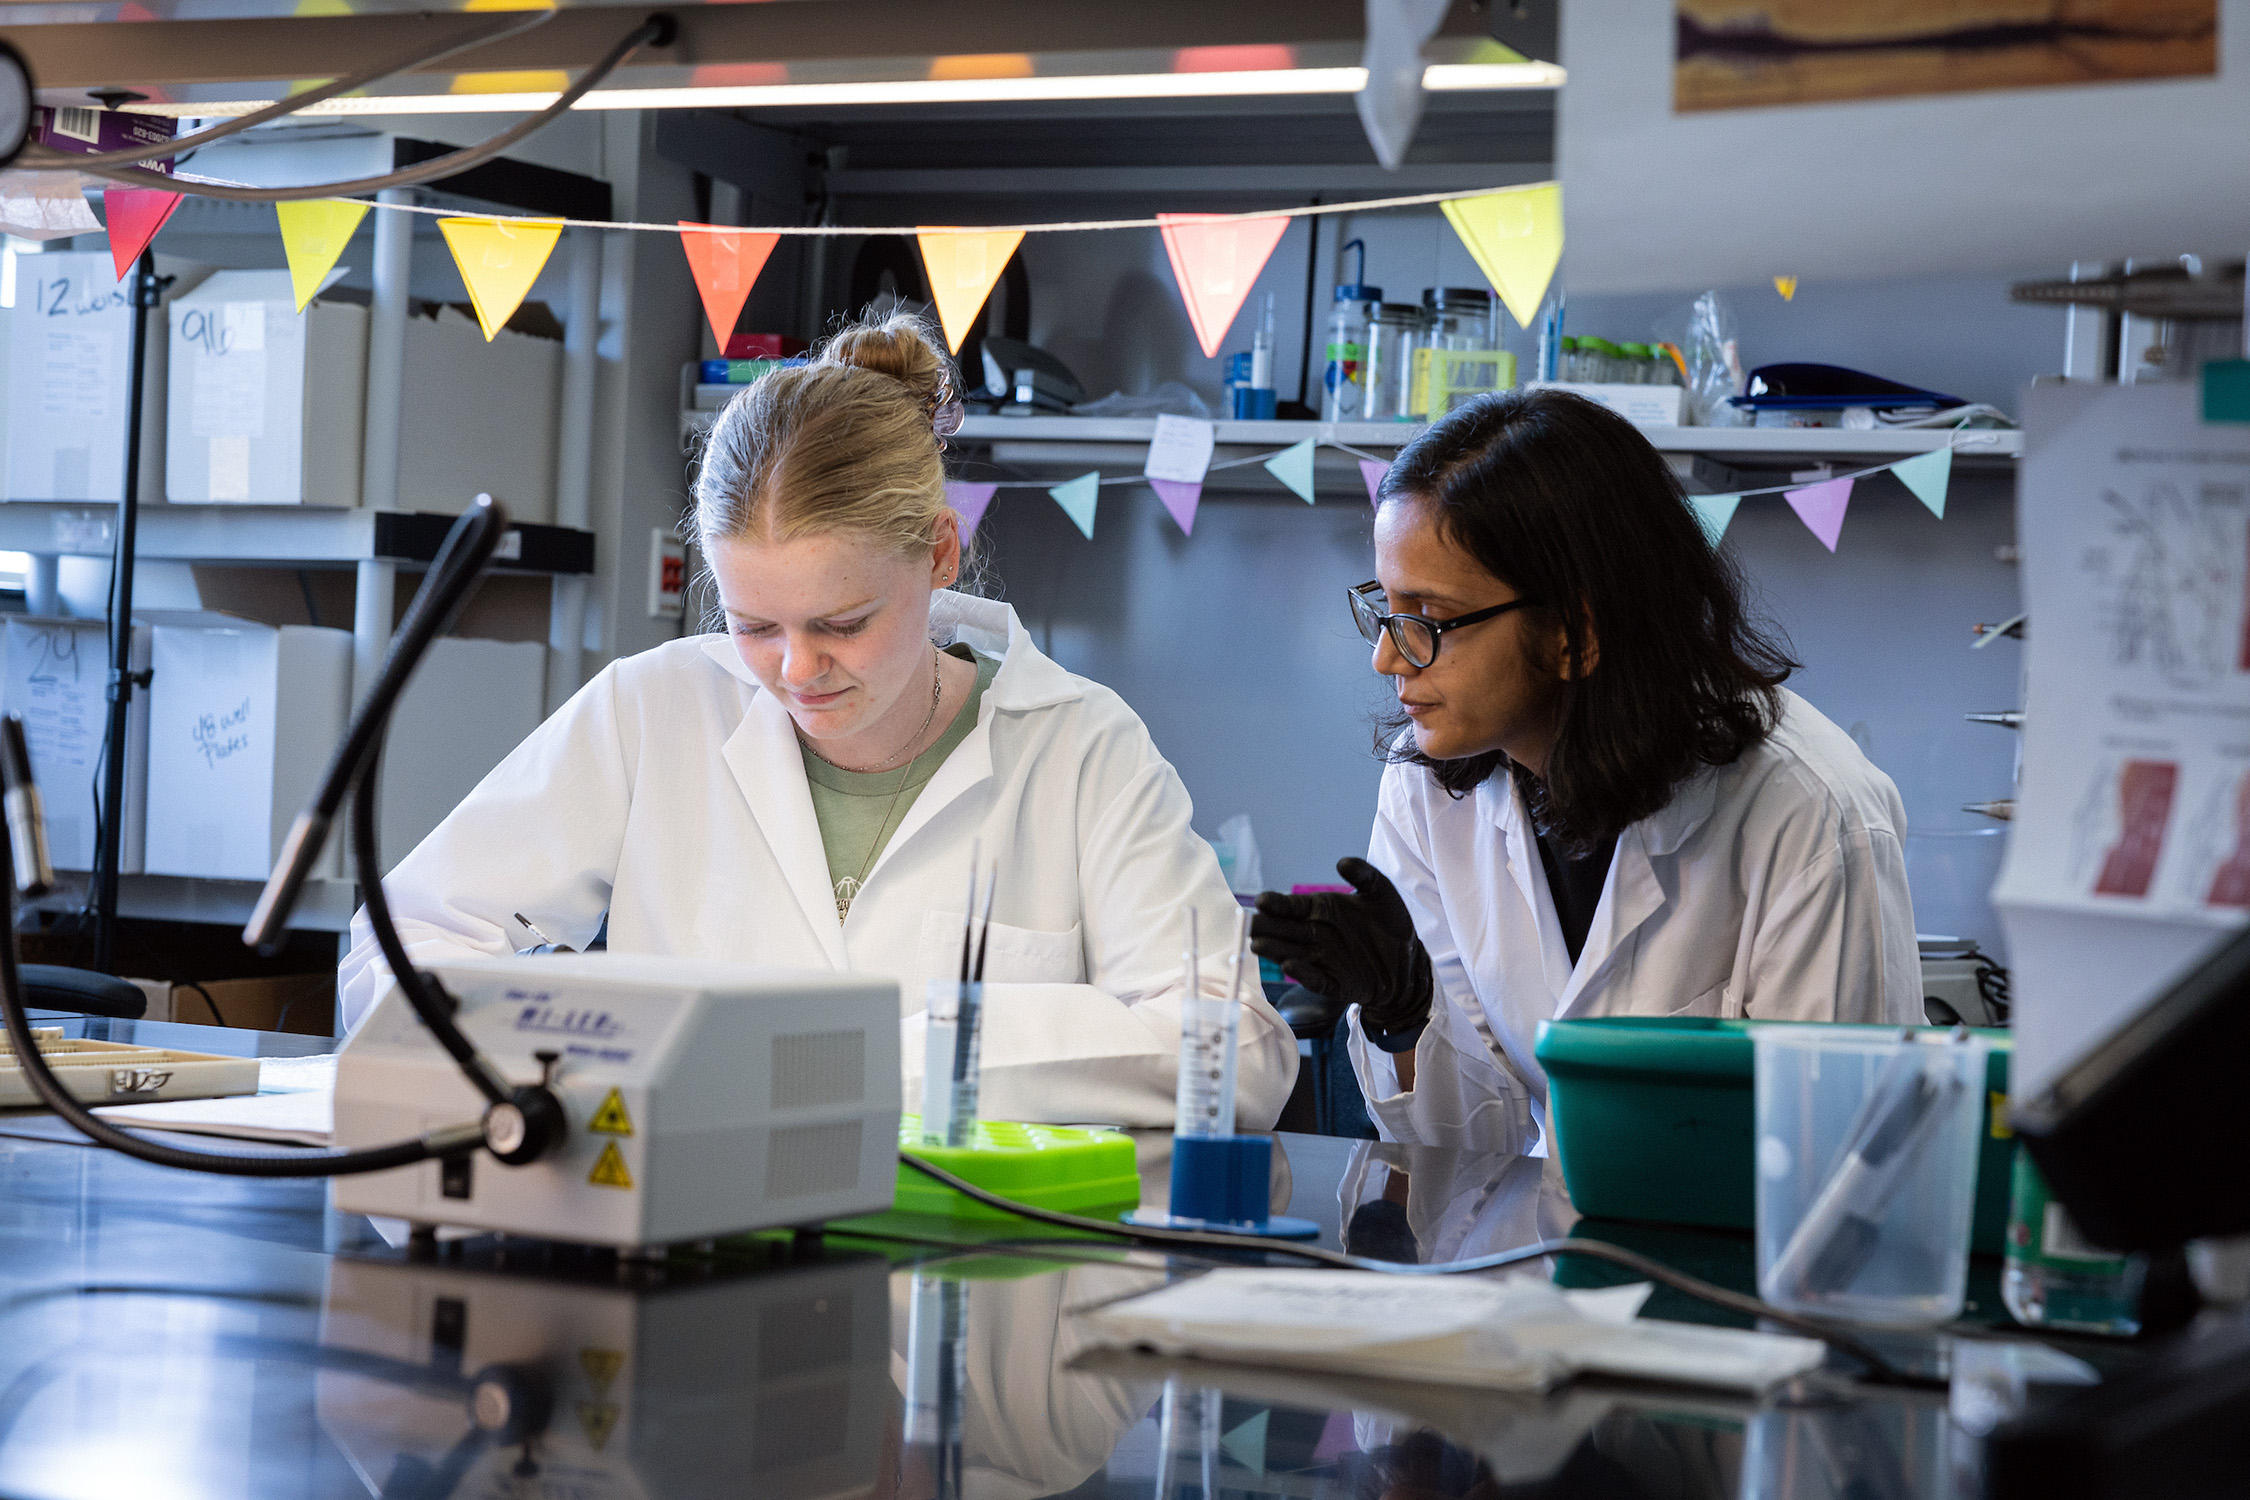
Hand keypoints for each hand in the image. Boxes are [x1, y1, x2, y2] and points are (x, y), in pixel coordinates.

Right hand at [1250, 856, 1432, 1036]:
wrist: (1409, 962)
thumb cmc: (1391, 924)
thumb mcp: (1381, 892)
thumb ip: (1363, 874)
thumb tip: (1342, 861)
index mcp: (1320, 910)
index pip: (1291, 906)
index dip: (1276, 904)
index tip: (1262, 901)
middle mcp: (1314, 935)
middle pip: (1282, 930)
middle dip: (1263, 927)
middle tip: (1246, 924)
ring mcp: (1321, 960)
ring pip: (1290, 954)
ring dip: (1274, 950)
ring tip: (1257, 945)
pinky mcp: (1333, 983)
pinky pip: (1314, 979)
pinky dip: (1302, 973)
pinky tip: (1290, 966)